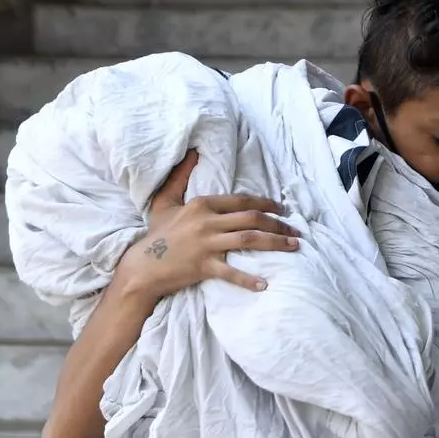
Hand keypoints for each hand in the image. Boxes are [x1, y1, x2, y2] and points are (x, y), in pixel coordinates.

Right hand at [113, 150, 299, 302]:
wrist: (142, 266)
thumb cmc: (157, 234)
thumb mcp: (165, 201)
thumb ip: (179, 177)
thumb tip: (192, 153)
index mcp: (202, 205)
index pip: (242, 201)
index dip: (267, 203)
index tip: (283, 209)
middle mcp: (207, 222)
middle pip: (252, 219)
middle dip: (279, 224)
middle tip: (297, 231)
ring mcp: (206, 244)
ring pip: (249, 240)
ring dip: (276, 243)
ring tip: (294, 247)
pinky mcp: (204, 266)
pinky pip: (231, 272)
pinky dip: (248, 279)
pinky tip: (265, 284)